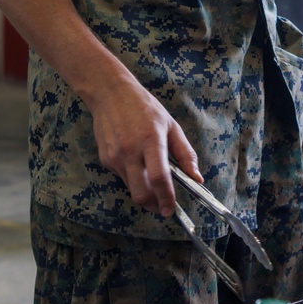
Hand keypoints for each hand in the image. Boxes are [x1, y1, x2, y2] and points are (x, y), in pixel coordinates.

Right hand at [89, 70, 201, 216]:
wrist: (110, 94)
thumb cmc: (144, 107)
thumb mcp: (171, 125)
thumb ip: (185, 153)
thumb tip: (197, 178)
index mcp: (151, 140)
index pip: (160, 178)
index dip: (167, 198)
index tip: (172, 209)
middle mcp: (130, 151)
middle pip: (141, 193)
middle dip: (154, 206)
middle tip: (163, 208)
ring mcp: (115, 156)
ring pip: (131, 188)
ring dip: (144, 192)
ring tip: (153, 182)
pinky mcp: (105, 159)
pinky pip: (122, 177)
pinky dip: (133, 178)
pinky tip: (136, 163)